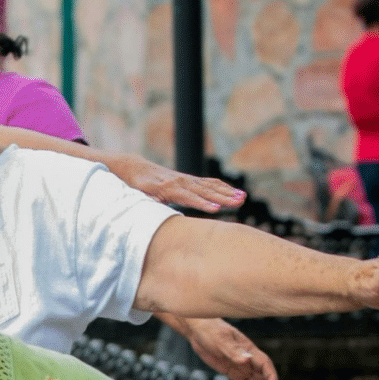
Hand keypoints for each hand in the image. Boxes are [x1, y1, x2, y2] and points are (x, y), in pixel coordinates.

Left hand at [105, 153, 244, 212]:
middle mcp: (179, 182)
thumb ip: (147, 203)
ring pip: (210, 186)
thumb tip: (152, 210)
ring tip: (243, 198)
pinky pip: (210, 183)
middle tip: (238, 203)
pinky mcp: (190, 180)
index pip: (187, 196)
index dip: (201, 203)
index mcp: (166, 188)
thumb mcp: (137, 196)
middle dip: (222, 197)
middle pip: (203, 191)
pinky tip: (238, 193)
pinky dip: (224, 188)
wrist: (135, 168)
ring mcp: (186, 179)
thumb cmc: (135, 187)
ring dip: (227, 193)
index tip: (216, 209)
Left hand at [173, 317, 281, 379]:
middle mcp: (250, 360)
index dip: (271, 379)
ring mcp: (243, 367)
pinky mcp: (234, 373)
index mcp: (250, 350)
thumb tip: (247, 359)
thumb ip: (233, 350)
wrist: (198, 330)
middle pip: (265, 377)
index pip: (266, 366)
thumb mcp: (220, 340)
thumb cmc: (211, 331)